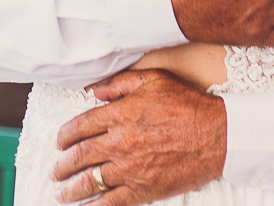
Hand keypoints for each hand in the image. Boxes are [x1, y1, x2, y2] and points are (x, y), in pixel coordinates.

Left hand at [52, 69, 223, 205]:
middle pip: (79, 156)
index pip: (80, 126)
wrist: (216, 134)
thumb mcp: (155, 80)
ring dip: (70, 188)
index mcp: (120, 114)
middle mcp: (119, 142)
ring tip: (61, 192)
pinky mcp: (141, 189)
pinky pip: (109, 202)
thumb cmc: (188, 105)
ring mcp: (129, 168)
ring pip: (89, 181)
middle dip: (63, 164)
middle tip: (56, 169)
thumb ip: (120, 83)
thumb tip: (94, 90)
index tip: (60, 141)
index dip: (65, 135)